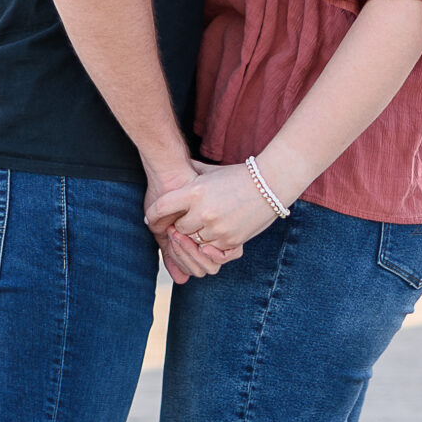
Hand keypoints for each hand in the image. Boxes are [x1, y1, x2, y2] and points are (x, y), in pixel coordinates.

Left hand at [145, 159, 281, 274]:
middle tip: (180, 224)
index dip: (152, 216)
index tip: (151, 219)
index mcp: (194, 192)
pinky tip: (210, 236)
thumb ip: (187, 172)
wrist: (270, 183)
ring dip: (194, 238)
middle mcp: (203, 212)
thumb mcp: (209, 171)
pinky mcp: (231, 242)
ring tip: (199, 229)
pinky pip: (210, 251)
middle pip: (177, 229)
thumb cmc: (237, 175)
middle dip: (178, 227)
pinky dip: (209, 245)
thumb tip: (167, 170)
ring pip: (193, 242)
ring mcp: (217, 229)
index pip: (160, 208)